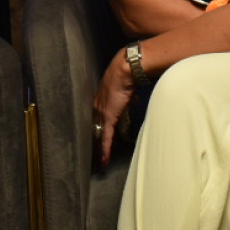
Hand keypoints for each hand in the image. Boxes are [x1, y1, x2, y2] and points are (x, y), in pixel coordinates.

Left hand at [92, 48, 138, 167]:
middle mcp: (97, 106)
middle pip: (96, 127)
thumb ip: (127, 97)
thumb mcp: (126, 88)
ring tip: (103, 159)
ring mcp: (101, 112)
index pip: (98, 117)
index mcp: (101, 98)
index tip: (101, 135)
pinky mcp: (107, 118)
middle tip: (100, 152)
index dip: (100, 127)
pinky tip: (104, 160)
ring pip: (100, 134)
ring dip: (102, 147)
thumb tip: (133, 100)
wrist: (125, 69)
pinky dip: (105, 149)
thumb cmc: (127, 75)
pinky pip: (105, 137)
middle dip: (98, 140)